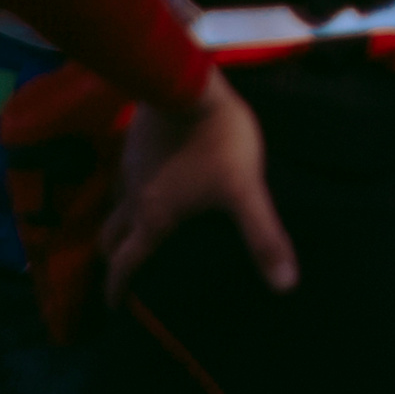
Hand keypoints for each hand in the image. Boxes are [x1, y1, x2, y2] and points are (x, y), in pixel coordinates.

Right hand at [102, 68, 296, 305]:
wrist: (188, 85)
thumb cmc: (217, 142)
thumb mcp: (245, 190)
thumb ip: (263, 236)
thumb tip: (285, 285)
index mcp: (153, 219)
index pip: (125, 263)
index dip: (116, 289)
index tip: (113, 307)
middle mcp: (132, 198)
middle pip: (109, 236)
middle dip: (111, 256)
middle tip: (118, 268)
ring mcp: (129, 166)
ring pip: (115, 203)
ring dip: (119, 220)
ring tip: (135, 226)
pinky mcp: (135, 140)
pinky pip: (125, 173)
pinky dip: (131, 187)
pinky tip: (151, 178)